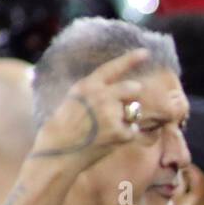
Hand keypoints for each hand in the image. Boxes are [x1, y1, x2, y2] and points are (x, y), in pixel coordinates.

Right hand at [27, 48, 149, 171]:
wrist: (58, 152)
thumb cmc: (63, 130)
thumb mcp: (74, 101)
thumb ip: (94, 93)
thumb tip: (119, 96)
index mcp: (87, 85)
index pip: (112, 67)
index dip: (130, 59)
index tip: (145, 52)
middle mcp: (101, 95)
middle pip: (132, 89)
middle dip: (132, 97)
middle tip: (122, 109)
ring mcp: (112, 113)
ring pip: (132, 112)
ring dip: (126, 120)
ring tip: (105, 131)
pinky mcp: (119, 131)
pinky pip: (132, 131)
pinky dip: (125, 137)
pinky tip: (108, 142)